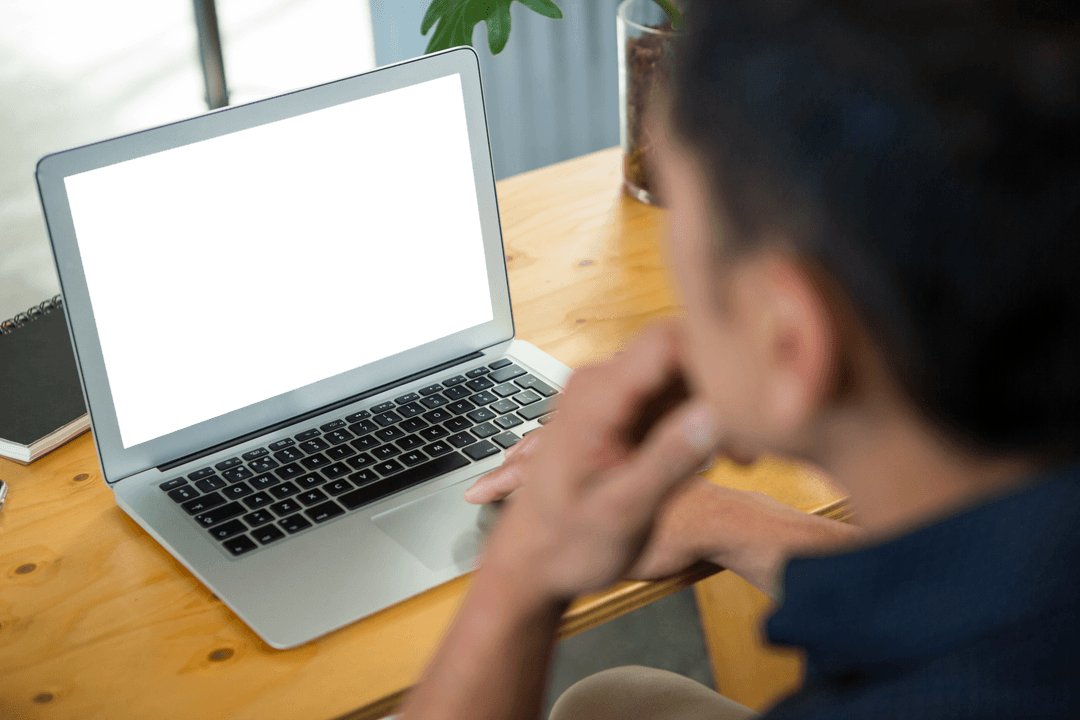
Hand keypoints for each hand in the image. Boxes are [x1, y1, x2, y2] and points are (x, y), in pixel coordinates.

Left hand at [475, 322, 722, 602]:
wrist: (532, 563)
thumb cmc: (566, 545)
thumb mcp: (624, 512)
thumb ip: (669, 460)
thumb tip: (715, 414)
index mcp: (594, 399)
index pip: (666, 343)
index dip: (715, 363)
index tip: (747, 403)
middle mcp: (600, 384)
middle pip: (680, 355)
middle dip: (720, 391)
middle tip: (750, 445)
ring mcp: (612, 394)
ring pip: (683, 376)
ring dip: (716, 410)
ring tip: (742, 457)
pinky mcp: (624, 409)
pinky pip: (673, 397)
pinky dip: (702, 422)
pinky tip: (725, 457)